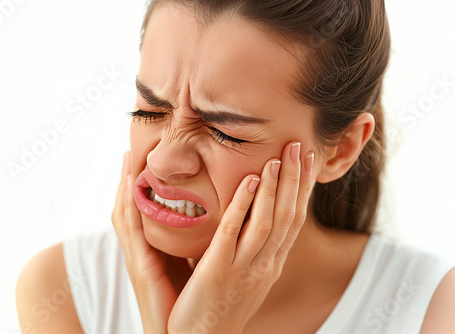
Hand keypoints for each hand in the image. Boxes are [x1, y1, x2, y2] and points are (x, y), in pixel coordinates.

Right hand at [112, 151, 192, 333]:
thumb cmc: (188, 301)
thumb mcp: (190, 265)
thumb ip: (194, 244)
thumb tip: (210, 224)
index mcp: (154, 250)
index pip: (144, 212)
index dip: (140, 188)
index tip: (144, 161)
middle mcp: (142, 251)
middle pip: (129, 208)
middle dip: (127, 180)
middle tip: (128, 152)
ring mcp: (137, 258)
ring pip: (126, 213)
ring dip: (124, 185)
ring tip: (127, 158)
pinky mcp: (141, 266)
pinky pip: (132, 229)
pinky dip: (129, 204)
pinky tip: (129, 184)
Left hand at [167, 142, 313, 333]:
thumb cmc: (221, 306)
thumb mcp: (245, 276)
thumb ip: (250, 248)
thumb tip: (250, 218)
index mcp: (271, 264)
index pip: (294, 220)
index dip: (302, 190)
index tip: (306, 161)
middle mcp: (265, 265)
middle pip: (288, 216)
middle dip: (295, 180)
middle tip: (300, 147)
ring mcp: (244, 269)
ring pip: (268, 222)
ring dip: (276, 187)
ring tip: (279, 156)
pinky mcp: (218, 271)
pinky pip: (234, 233)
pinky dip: (245, 206)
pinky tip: (250, 181)